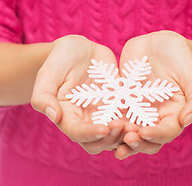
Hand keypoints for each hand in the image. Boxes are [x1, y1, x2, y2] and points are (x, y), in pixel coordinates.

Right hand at [30, 35, 133, 154]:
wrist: (81, 49)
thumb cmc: (61, 58)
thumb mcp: (49, 71)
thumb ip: (43, 95)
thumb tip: (53, 116)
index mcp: (65, 116)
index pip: (77, 133)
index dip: (90, 134)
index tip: (105, 128)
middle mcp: (84, 122)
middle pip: (98, 143)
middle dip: (111, 139)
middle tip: (125, 127)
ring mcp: (103, 117)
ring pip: (115, 138)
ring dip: (126, 136)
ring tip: (138, 127)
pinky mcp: (118, 109)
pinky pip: (129, 122)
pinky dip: (137, 124)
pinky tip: (148, 118)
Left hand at [114, 30, 191, 158]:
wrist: (158, 44)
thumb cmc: (180, 57)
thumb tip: (188, 120)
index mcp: (176, 115)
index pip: (167, 132)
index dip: (157, 135)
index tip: (144, 132)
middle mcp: (156, 119)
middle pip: (148, 140)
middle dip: (137, 143)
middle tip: (127, 140)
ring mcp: (137, 113)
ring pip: (129, 134)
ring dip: (120, 140)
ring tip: (111, 140)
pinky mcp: (121, 104)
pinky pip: (113, 118)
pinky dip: (107, 124)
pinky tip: (97, 126)